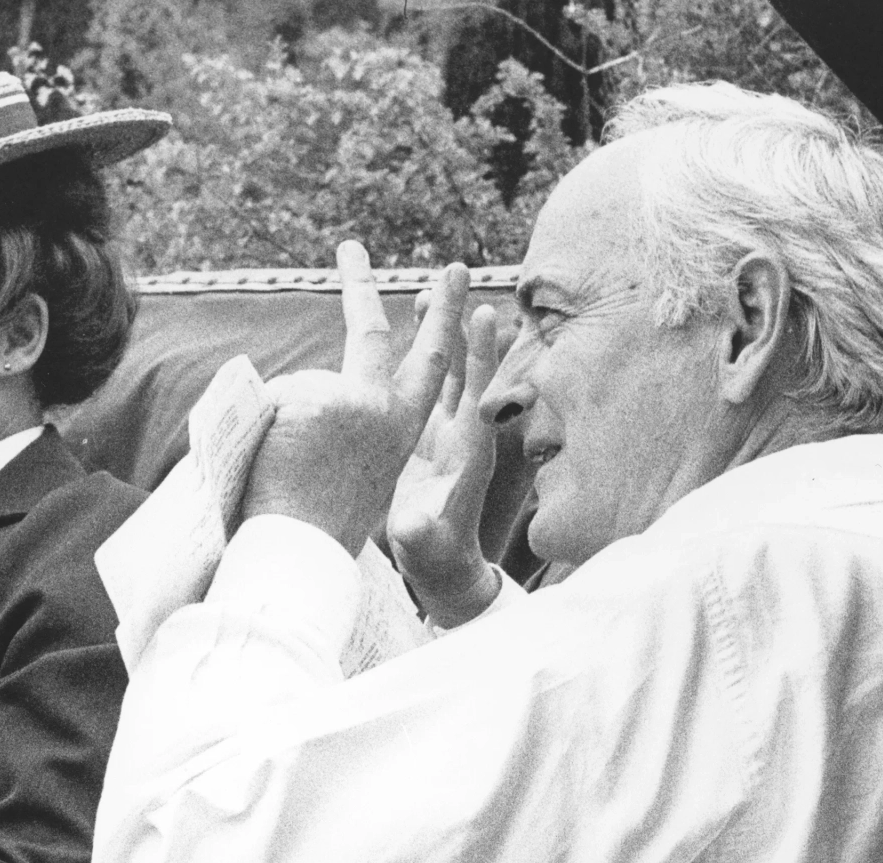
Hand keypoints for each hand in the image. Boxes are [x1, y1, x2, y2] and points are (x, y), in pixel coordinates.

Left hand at [240, 242, 470, 554]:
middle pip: (369, 334)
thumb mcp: (355, 476)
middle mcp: (382, 408)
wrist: (302, 554)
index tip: (450, 279)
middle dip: (360, 285)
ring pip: (296, 390)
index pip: (428, 363)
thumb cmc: (324, 529)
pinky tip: (268, 465)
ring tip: (278, 474)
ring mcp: (348, 399)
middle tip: (350, 244)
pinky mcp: (313, 397)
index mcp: (400, 430)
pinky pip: (266, 401)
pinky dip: (257, 429)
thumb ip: (349, 426)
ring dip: (276, 428)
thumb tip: (312, 390)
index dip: (443, 320)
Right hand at [388, 302, 511, 626]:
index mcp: (468, 453)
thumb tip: (412, 524)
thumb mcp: (423, 545)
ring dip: (434, 332)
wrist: (439, 567)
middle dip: (457, 324)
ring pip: (441, 371)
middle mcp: (460, 432)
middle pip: (463, 368)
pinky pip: (421, 386)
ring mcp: (441, 431)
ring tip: (423, 292)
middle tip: (453, 277)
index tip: (483, 313)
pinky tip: (400, 330)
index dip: (483, 356)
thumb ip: (419, 532)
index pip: (480, 394)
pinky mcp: (421, 435)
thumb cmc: (434, 557)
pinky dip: (413, 356)